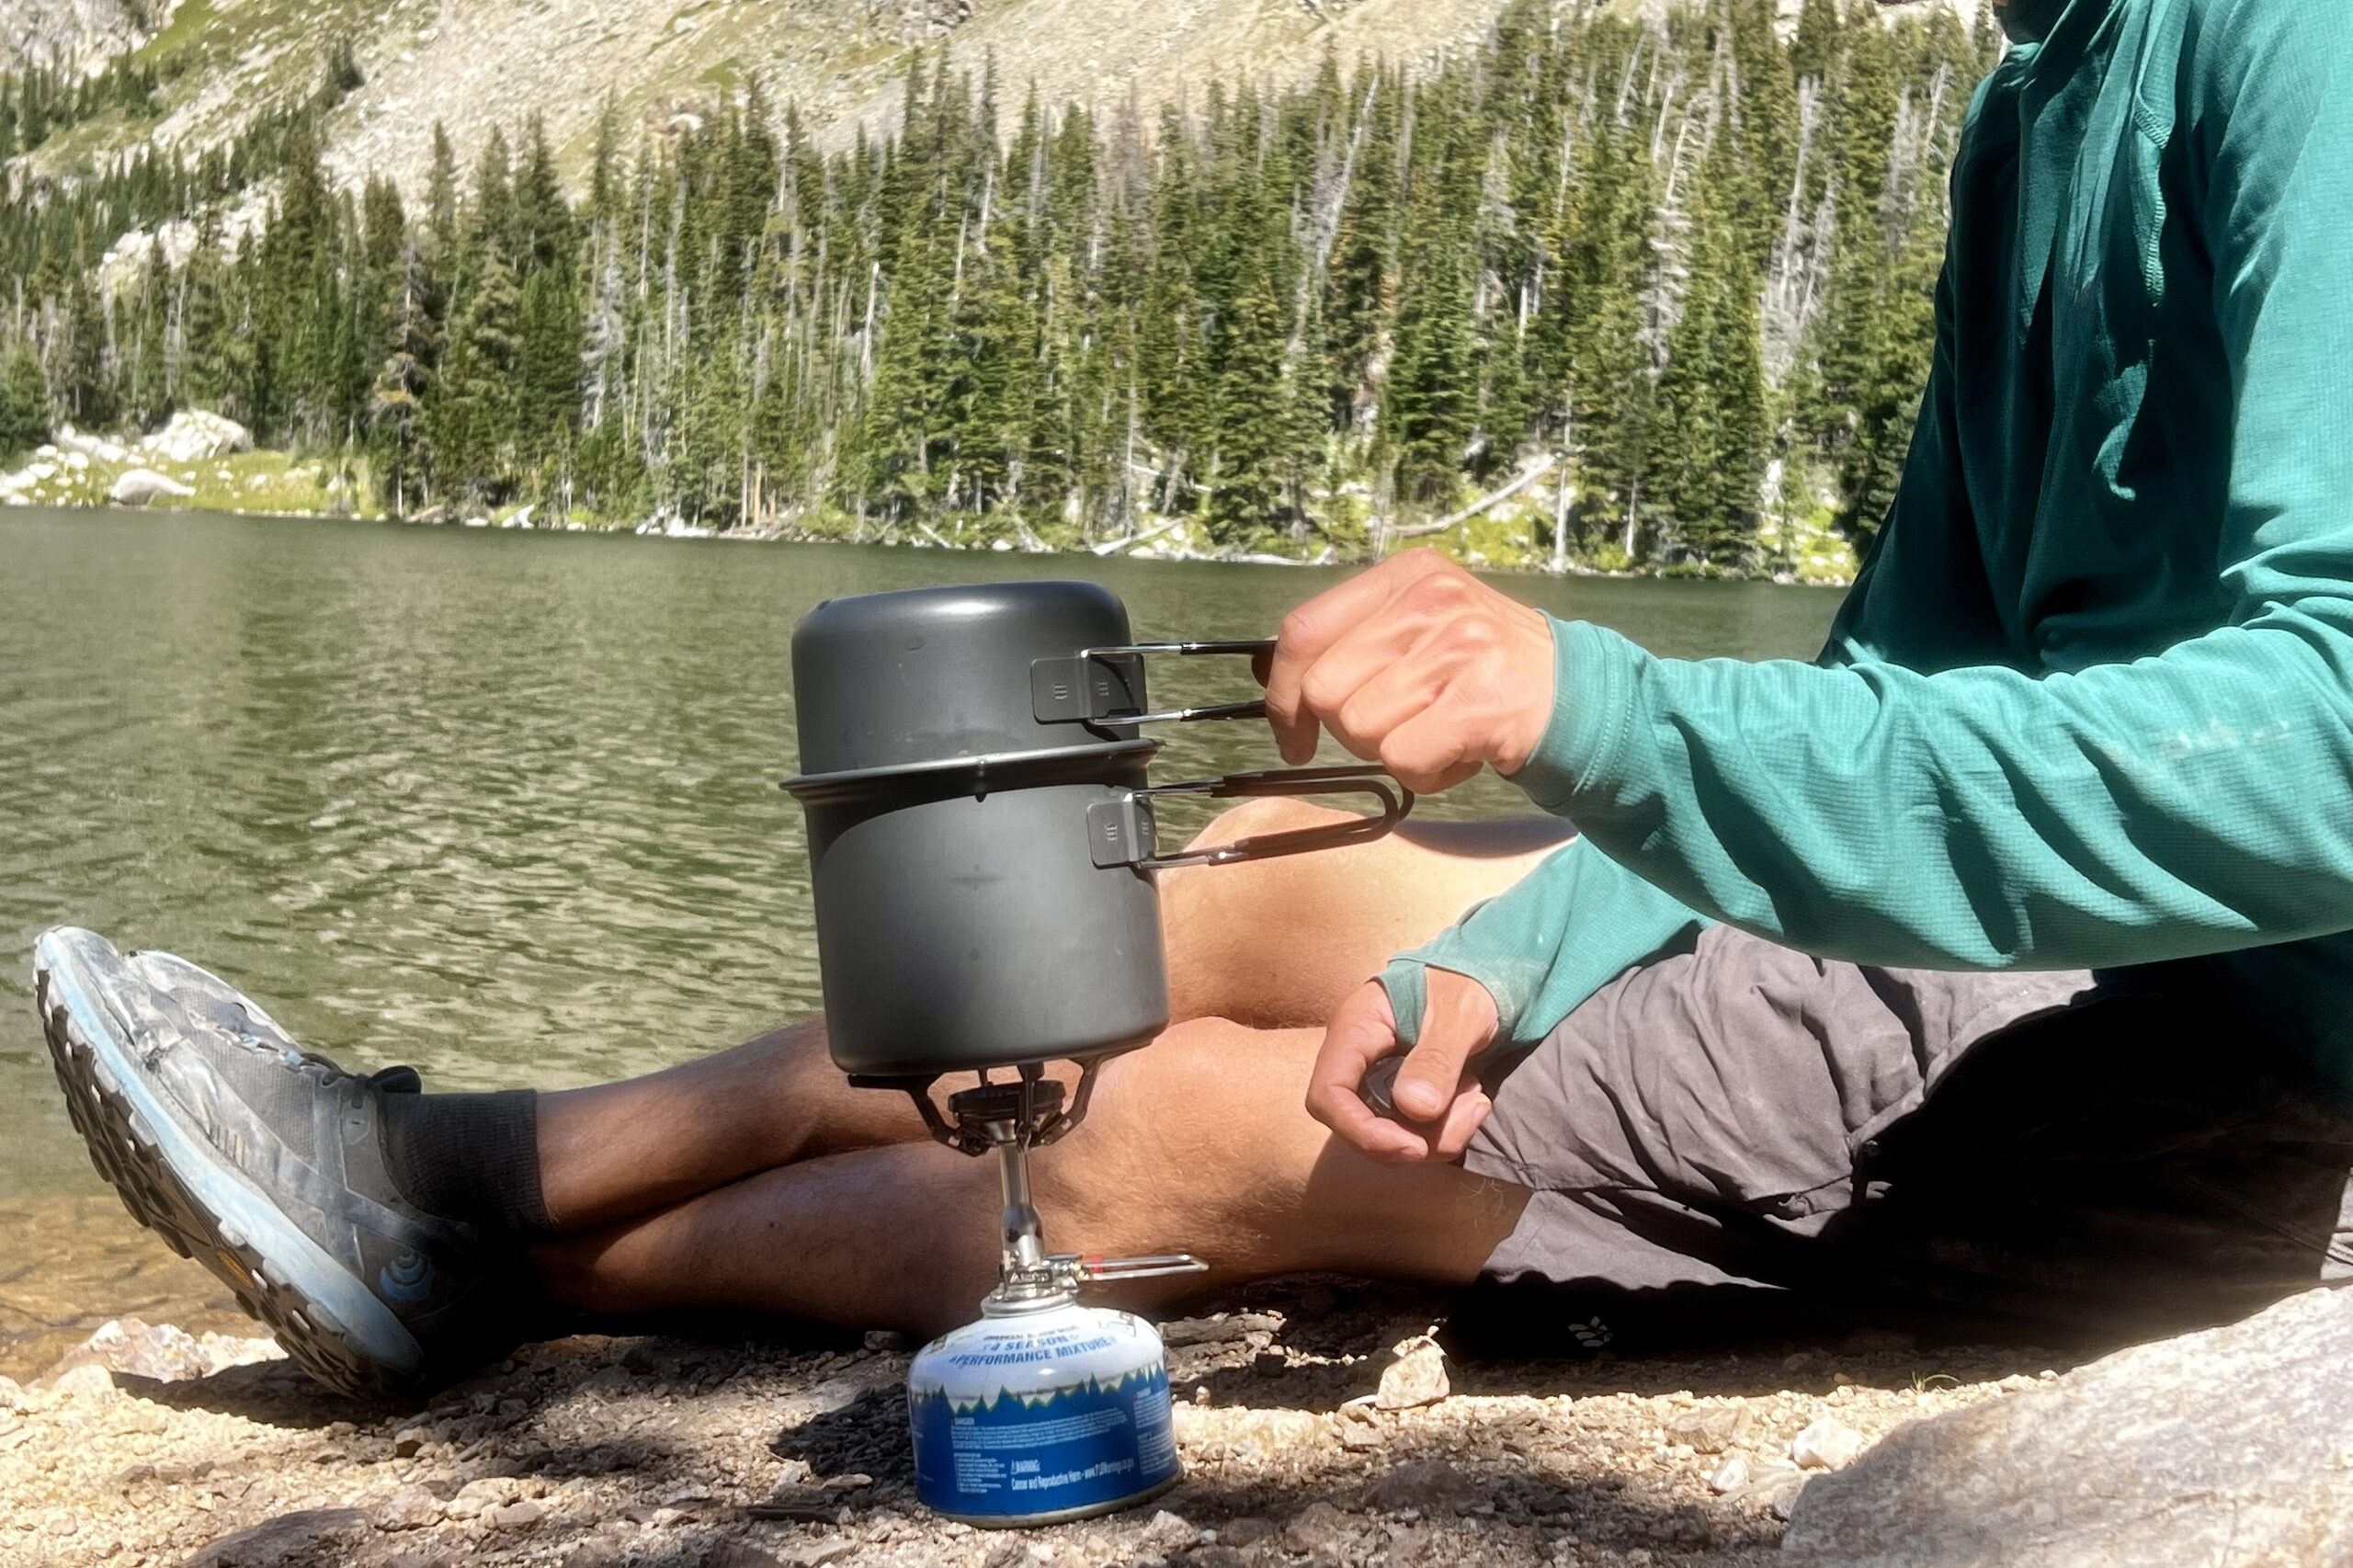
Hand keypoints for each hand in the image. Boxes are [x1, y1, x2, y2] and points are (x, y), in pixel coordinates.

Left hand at [1260, 550, 1555, 793]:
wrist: (1578, 697)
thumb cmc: (1483, 670)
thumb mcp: (1421, 626)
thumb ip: (1352, 640)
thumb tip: (1268, 672)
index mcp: (1407, 575)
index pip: (1304, 630)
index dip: (1283, 692)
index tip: (1292, 733)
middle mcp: (1430, 600)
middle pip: (1326, 691)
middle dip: (1352, 727)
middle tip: (1402, 724)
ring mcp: (1458, 648)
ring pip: (1361, 729)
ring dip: (1394, 750)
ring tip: (1439, 731)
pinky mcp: (1479, 702)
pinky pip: (1402, 759)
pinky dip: (1425, 773)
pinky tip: (1458, 753)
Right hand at [1305, 970, 1500, 1161]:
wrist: (1486, 976)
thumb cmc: (1467, 982)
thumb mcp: (1460, 1013)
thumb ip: (1437, 1058)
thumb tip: (1415, 1109)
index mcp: (1355, 1030)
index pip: (1328, 1095)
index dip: (1362, 1132)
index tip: (1414, 1147)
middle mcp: (1357, 1062)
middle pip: (1360, 1126)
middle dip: (1416, 1137)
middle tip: (1470, 1112)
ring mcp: (1379, 1083)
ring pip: (1390, 1136)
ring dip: (1439, 1134)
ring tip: (1477, 1098)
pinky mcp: (1403, 1099)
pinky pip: (1414, 1132)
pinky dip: (1446, 1130)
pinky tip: (1473, 1100)